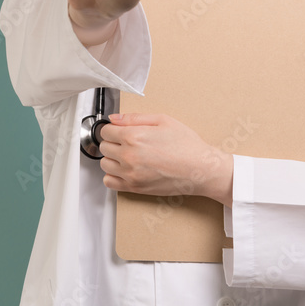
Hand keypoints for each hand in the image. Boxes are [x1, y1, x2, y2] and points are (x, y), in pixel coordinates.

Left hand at [98, 113, 233, 206]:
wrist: (200, 169)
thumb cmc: (186, 145)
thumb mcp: (163, 120)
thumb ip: (134, 117)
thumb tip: (115, 118)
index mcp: (134, 137)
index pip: (106, 131)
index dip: (113, 128)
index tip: (119, 130)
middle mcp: (129, 156)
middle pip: (104, 147)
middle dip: (113, 142)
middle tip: (126, 142)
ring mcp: (130, 174)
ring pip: (104, 164)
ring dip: (112, 158)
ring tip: (127, 155)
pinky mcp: (134, 188)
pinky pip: (109, 182)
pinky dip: (113, 175)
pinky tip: (124, 170)